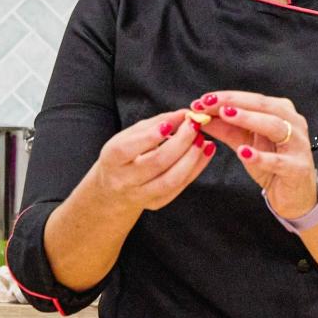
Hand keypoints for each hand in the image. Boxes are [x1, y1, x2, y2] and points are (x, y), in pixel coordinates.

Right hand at [83, 111, 218, 214]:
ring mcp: (140, 195)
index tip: (170, 124)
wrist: (113, 190)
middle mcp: (124, 180)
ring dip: (191, 158)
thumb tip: (184, 114)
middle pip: (156, 163)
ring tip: (202, 140)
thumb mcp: (131, 135)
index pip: (128, 149)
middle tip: (194, 126)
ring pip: (171, 180)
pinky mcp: (156, 203)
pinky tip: (205, 152)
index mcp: (112, 159)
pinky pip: (179, 187)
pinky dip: (196, 168)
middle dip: (180, 143)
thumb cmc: (124, 155)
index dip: (150, 136)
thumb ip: (157, 123)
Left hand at [190, 90, 317, 217]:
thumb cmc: (271, 164)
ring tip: (226, 115)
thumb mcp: (244, 142)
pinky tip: (243, 153)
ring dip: (248, 119)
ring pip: (274, 126)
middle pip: (263, 106)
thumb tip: (199, 114)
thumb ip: (224, 128)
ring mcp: (297, 145)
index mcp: (281, 111)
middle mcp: (293, 123)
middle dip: (234, 102)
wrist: (293, 194)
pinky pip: (278, 161)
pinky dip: (260, 157)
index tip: (202, 100)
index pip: (252, 99)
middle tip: (208, 104)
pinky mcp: (297, 168)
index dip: (227, 97)